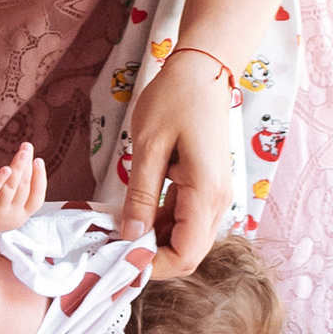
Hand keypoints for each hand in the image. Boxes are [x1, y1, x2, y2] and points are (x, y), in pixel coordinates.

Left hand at [0, 142, 43, 239]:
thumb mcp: (7, 200)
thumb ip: (18, 188)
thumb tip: (28, 158)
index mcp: (20, 216)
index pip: (37, 199)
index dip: (40, 179)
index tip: (38, 160)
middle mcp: (10, 217)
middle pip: (23, 188)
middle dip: (26, 166)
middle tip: (27, 147)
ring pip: (10, 187)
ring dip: (18, 167)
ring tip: (23, 151)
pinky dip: (0, 179)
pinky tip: (6, 168)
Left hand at [113, 52, 236, 273]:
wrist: (203, 69)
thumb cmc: (175, 98)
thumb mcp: (148, 146)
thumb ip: (140, 196)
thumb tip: (131, 237)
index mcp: (206, 194)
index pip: (186, 255)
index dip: (153, 265)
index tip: (119, 256)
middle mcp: (218, 202)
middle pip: (189, 252)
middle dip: (152, 256)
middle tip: (114, 246)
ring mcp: (215, 194)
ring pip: (187, 237)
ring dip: (156, 239)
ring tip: (119, 229)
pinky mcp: (208, 186)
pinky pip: (186, 218)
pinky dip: (162, 222)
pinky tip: (136, 211)